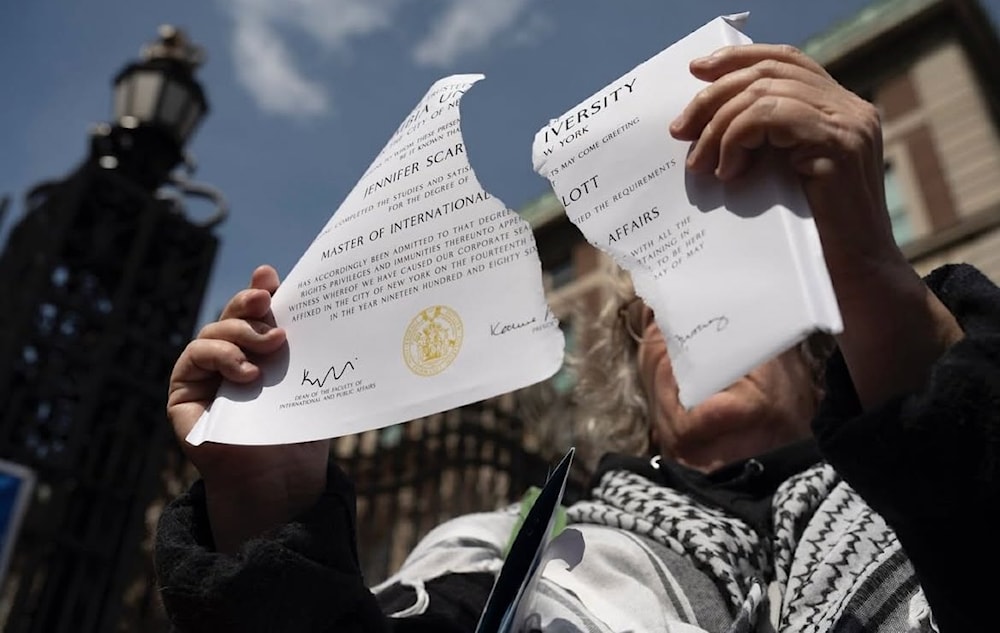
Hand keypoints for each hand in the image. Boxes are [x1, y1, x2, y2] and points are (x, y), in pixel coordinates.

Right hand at [168, 265, 329, 552]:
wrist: (282, 479)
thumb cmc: (299, 430)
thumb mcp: (306, 379)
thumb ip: (302, 342)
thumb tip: (307, 306)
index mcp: (260, 351)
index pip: (256, 312)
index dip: (259, 290)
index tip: (271, 277)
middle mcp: (229, 358)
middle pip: (231, 317)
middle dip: (248, 303)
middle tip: (268, 301)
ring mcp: (204, 374)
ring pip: (213, 333)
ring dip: (240, 332)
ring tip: (272, 344)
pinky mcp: (184, 392)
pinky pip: (193, 357)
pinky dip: (220, 356)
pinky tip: (247, 371)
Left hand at [669, 44, 962, 406]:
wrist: (852, 281)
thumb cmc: (810, 240)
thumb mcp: (779, 179)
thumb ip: (761, 145)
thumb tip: (700, 125)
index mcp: (837, 110)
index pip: (784, 61)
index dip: (738, 59)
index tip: (696, 72)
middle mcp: (850, 108)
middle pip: (769, 71)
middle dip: (715, 96)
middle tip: (680, 130)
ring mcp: (849, 124)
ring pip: (765, 92)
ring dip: (719, 126)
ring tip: (700, 165)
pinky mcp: (840, 145)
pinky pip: (772, 117)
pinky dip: (738, 138)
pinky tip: (727, 171)